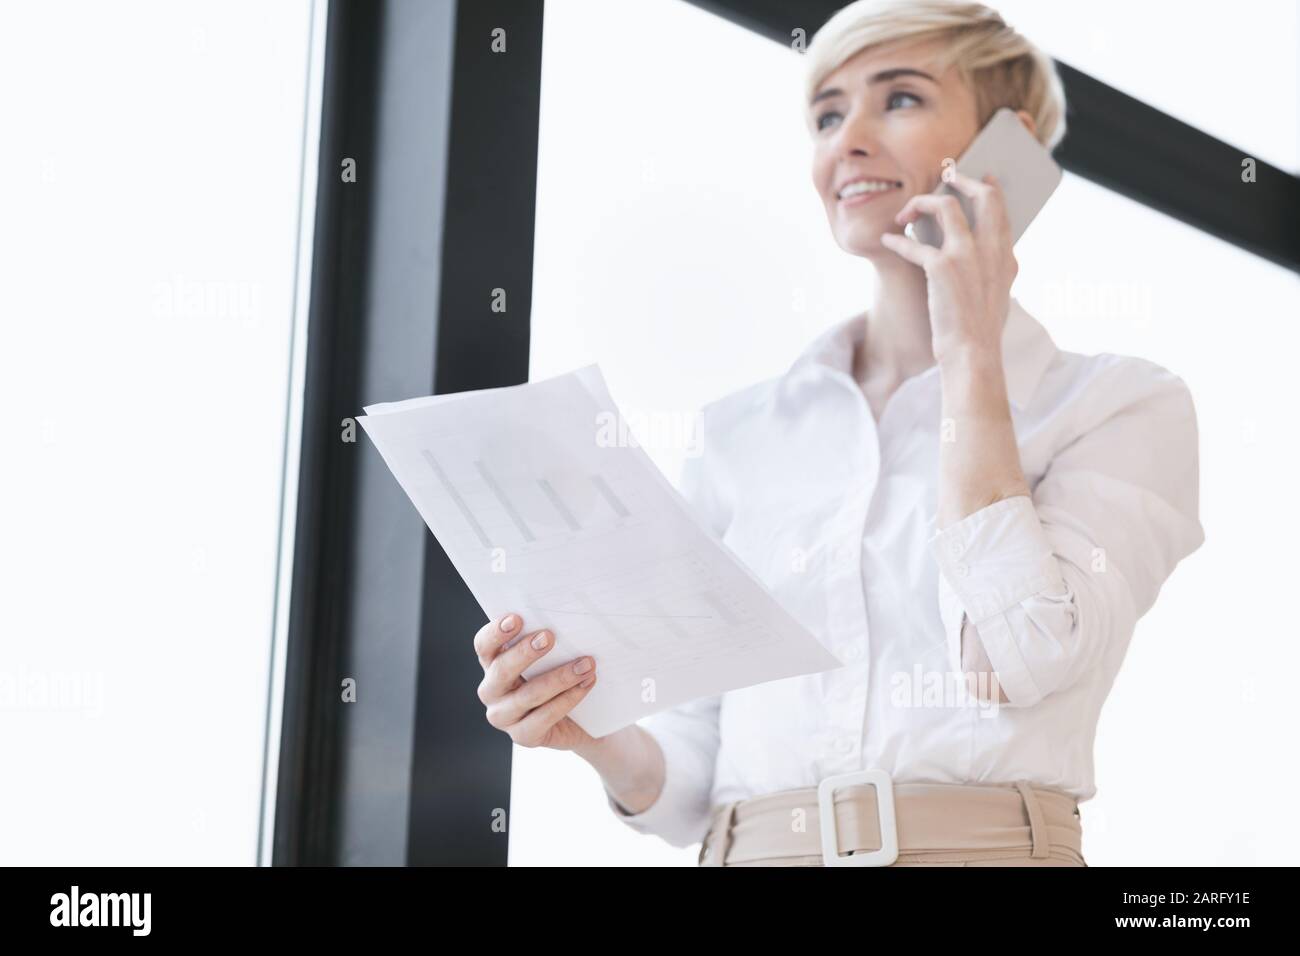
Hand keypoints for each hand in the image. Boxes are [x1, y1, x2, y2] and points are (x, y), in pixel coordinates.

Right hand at [474, 612, 598, 750]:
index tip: (517, 618)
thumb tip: (565, 618)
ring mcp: (504, 717)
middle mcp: (492, 690)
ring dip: (559, 677)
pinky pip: (544, 717)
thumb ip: (547, 640)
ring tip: (586, 664)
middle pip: (501, 670)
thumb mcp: (551, 655)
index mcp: (492, 664)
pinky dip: (568, 699)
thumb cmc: (560, 674)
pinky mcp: (522, 736)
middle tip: (549, 637)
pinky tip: (586, 684)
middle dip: (525, 652)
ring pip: (527, 695)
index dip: (496, 632)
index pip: (484, 646)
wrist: (579, 718)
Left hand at [880, 171, 1016, 365]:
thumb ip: (994, 268)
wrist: (973, 354)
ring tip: (905, 213)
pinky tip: (887, 240)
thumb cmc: (980, 331)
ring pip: (945, 207)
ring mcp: (967, 256)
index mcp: (1006, 256)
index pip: (1001, 209)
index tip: (979, 177)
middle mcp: (991, 250)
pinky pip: (913, 243)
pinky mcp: (941, 268)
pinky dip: (897, 240)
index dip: (986, 188)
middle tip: (943, 178)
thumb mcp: (998, 294)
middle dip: (960, 180)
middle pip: (981, 195)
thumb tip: (984, 253)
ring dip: (921, 203)